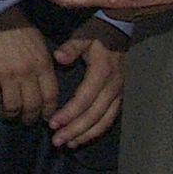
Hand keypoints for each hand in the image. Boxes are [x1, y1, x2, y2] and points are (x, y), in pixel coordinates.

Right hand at [0, 5, 57, 123]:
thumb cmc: (15, 23)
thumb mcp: (38, 42)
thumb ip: (43, 64)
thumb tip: (45, 87)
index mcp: (42, 63)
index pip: (51, 97)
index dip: (48, 111)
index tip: (44, 116)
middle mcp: (26, 72)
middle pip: (32, 106)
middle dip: (30, 117)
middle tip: (26, 119)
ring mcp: (5, 75)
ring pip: (12, 107)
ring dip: (11, 114)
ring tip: (8, 113)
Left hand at [47, 17, 126, 148]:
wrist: (120, 29)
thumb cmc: (97, 33)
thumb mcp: (83, 36)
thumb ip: (71, 47)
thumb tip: (58, 57)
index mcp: (102, 73)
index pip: (84, 100)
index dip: (68, 114)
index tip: (52, 123)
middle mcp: (113, 87)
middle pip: (93, 115)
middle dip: (74, 130)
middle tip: (56, 141)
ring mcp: (118, 93)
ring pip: (103, 121)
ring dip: (85, 134)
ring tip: (68, 144)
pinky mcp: (120, 97)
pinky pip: (109, 119)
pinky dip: (96, 131)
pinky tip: (83, 138)